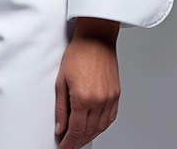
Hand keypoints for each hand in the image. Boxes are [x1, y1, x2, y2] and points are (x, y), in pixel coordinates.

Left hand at [54, 18, 120, 148]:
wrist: (96, 38)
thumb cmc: (78, 53)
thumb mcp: (61, 79)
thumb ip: (61, 107)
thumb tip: (61, 127)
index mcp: (83, 97)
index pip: (76, 130)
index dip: (68, 143)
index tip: (63, 147)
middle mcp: (99, 100)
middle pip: (88, 132)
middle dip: (77, 142)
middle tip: (69, 145)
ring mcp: (110, 98)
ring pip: (100, 128)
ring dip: (89, 136)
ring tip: (79, 139)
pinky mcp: (116, 94)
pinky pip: (110, 118)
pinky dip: (102, 126)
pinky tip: (94, 128)